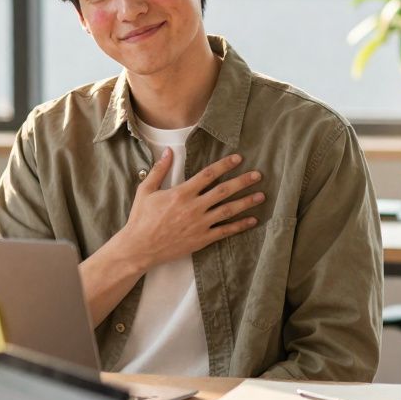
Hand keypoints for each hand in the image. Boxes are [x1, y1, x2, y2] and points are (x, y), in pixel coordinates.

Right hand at [118, 150, 264, 269]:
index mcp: (181, 193)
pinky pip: (224, 231)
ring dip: (246, 202)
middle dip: (242, 181)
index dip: (224, 165)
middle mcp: (193, 207)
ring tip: (261, 196)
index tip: (237, 159)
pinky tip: (252, 220)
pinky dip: (239, 226)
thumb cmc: (140, 219)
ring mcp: (199, 224)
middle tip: (258, 175)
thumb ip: (159, 170)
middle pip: (223, 190)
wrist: (140, 248)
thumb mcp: (145, 190)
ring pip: (228, 210)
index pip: (208, 175)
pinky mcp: (201, 239)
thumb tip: (168, 151)